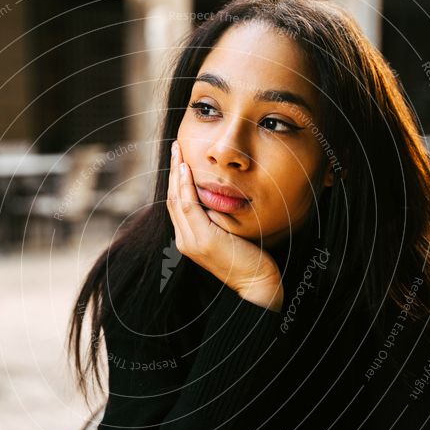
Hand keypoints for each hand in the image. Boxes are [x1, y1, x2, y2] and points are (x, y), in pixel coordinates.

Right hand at [166, 140, 283, 311]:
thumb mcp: (229, 233)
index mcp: (189, 240)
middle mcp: (185, 241)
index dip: (175, 179)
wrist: (257, 283)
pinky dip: (185, 186)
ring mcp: (192, 242)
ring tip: (178, 151)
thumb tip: (217, 196)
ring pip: (177, 199)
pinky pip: (189, 207)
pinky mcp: (203, 241)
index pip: (177, 204)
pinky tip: (186, 169)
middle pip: (172, 198)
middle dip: (172, 170)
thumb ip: (218, 218)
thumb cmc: (249, 258)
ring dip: (176, 172)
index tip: (179, 157)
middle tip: (175, 147)